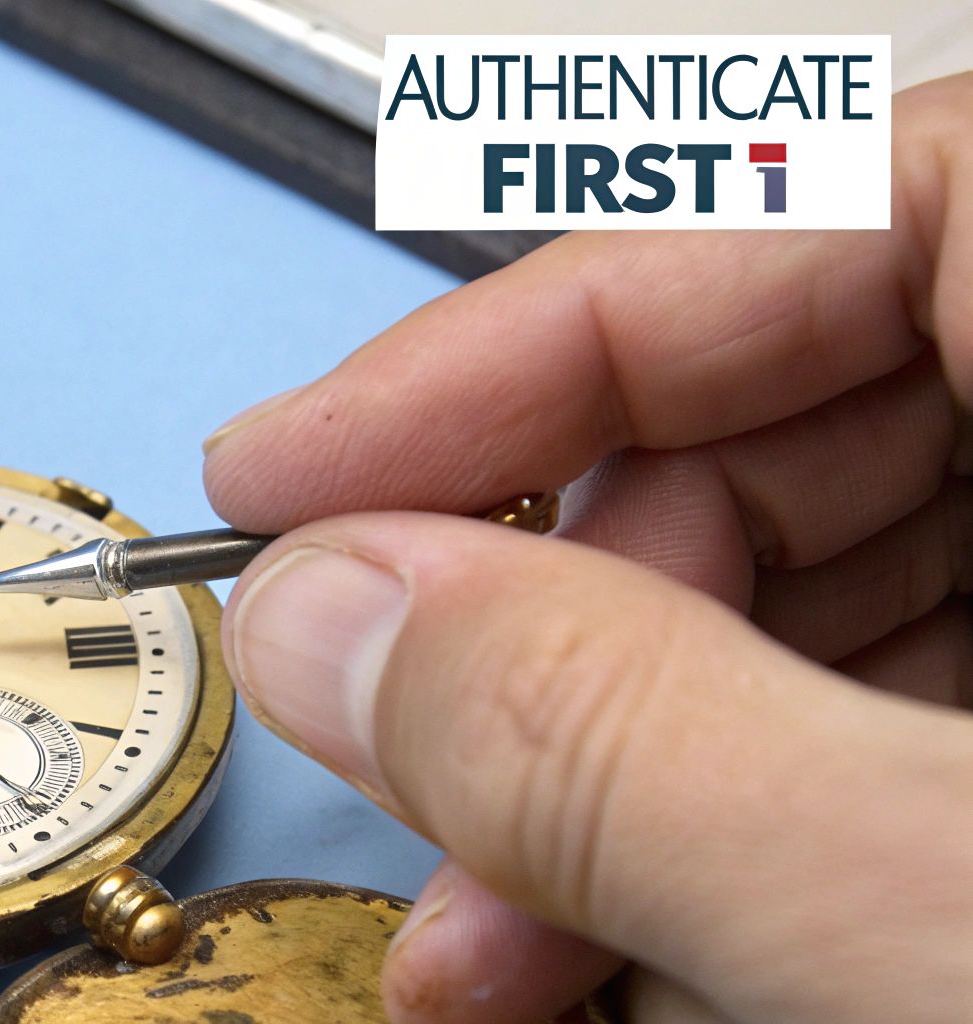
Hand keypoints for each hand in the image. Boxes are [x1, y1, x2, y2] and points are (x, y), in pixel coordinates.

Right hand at [203, 73, 972, 1022]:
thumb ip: (623, 742)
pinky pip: (887, 734)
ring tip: (497, 927)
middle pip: (792, 418)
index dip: (517, 335)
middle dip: (552, 613)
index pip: (817, 205)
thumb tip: (335, 620)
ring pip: (822, 604)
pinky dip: (734, 838)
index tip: (301, 463)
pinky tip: (632, 947)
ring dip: (614, 770)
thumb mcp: (940, 908)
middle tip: (389, 728)